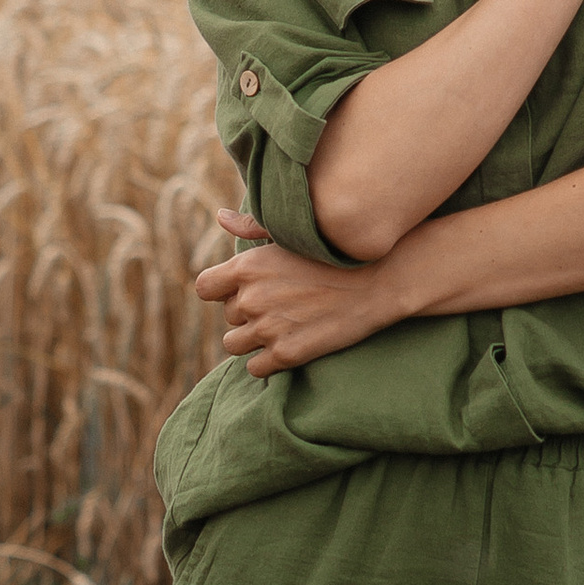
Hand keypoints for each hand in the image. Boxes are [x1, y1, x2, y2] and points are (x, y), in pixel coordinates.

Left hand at [195, 210, 400, 376]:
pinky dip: (268, 362)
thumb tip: (220, 217)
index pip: (204, 288)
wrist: (379, 281)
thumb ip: (251, 228)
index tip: (241, 291)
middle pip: (228, 316)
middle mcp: (251, 299)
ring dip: (252, 340)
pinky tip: (288, 346)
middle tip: (279, 306)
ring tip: (280, 328)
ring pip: (234, 345)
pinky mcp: (286, 354)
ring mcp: (268, 329)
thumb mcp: (291, 235)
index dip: (221, 291)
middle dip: (247, 314)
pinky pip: (255, 368)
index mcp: (247, 267)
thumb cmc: (335, 255)